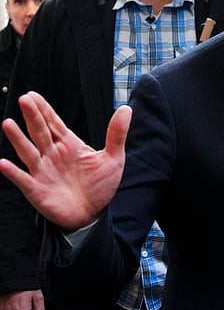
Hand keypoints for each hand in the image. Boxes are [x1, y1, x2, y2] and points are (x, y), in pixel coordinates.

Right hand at [0, 91, 129, 230]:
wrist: (92, 214)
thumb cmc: (100, 186)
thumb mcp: (113, 158)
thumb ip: (116, 134)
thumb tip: (126, 109)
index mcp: (69, 145)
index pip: (54, 123)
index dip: (44, 110)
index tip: (33, 95)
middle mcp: (52, 155)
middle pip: (40, 132)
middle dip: (32, 117)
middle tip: (25, 100)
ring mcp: (42, 171)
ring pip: (28, 151)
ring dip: (18, 139)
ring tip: (8, 123)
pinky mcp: (36, 189)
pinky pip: (23, 179)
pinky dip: (13, 172)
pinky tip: (3, 163)